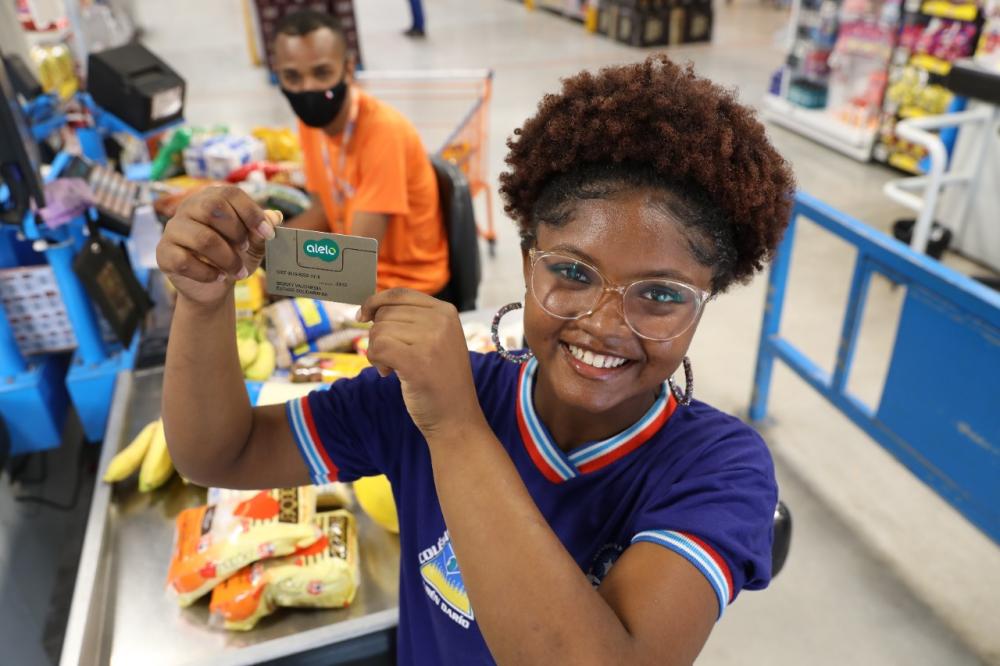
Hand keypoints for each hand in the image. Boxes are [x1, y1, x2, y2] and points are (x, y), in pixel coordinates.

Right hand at [156, 186, 281, 306]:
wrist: (213, 286)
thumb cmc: (235, 256)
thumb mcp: (254, 244)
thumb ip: (263, 231)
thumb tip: (275, 217)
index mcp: (211, 198)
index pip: (230, 194)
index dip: (251, 213)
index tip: (268, 234)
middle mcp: (189, 208)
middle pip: (212, 207)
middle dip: (236, 232)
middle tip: (246, 249)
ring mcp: (173, 229)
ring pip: (202, 238)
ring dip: (227, 258)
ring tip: (239, 271)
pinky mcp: (164, 253)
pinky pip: (184, 261)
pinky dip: (207, 273)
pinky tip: (218, 277)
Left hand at [358, 289, 483, 436]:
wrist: (456, 418)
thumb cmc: (440, 380)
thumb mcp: (435, 340)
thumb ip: (412, 320)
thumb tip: (370, 307)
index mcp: (446, 311)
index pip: (399, 294)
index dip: (375, 302)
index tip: (363, 316)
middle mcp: (441, 321)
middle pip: (386, 313)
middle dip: (378, 335)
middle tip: (390, 358)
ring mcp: (431, 340)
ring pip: (379, 331)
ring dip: (376, 351)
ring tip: (393, 368)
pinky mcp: (417, 361)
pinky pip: (377, 348)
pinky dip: (375, 361)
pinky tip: (387, 373)